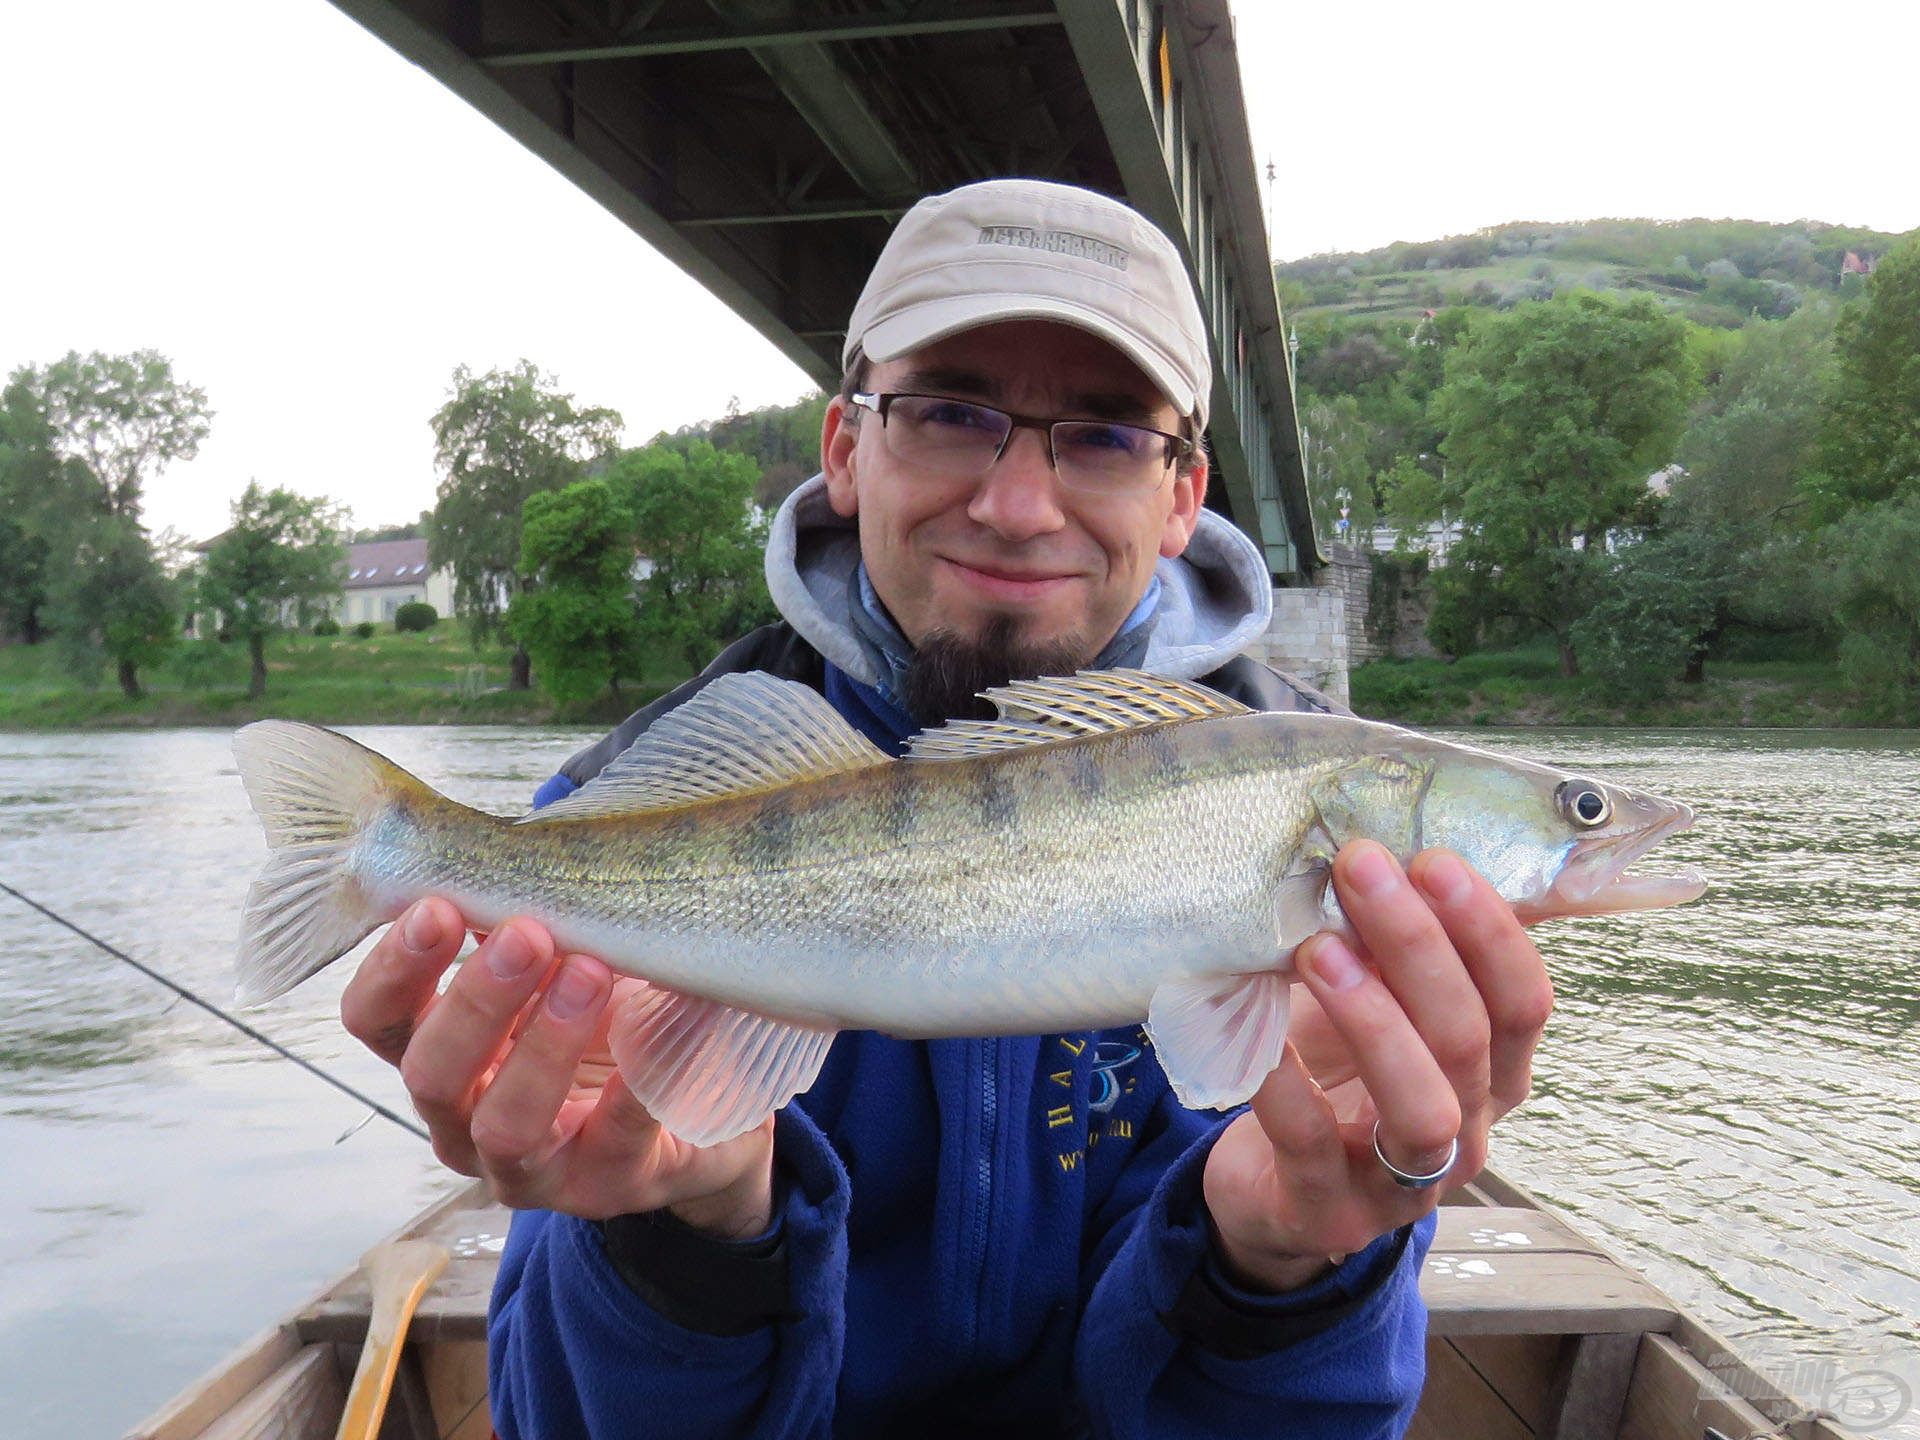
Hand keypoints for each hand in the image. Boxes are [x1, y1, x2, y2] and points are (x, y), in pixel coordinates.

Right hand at [340, 898, 775, 1237]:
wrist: (697, 1114)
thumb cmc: (605, 1021)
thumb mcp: (553, 965)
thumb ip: (516, 920)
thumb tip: (494, 846)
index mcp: (437, 1056)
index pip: (375, 1022)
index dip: (394, 970)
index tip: (437, 907)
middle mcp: (464, 1122)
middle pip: (431, 1074)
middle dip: (475, 1000)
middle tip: (527, 933)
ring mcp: (533, 1169)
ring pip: (504, 1124)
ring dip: (542, 1044)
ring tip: (590, 972)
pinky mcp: (607, 1186)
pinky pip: (615, 1141)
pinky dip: (635, 1083)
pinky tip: (659, 1027)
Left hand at [1201, 841, 1551, 1291]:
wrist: (1271, 1188)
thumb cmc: (1335, 1075)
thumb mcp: (1380, 1005)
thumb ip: (1408, 946)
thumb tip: (1421, 830)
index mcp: (1493, 1074)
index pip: (1523, 1000)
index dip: (1486, 929)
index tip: (1432, 856)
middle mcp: (1466, 1131)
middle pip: (1470, 1038)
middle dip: (1417, 945)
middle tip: (1359, 867)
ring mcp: (1402, 1184)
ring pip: (1420, 1105)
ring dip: (1373, 1017)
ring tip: (1317, 948)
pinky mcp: (1328, 1212)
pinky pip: (1310, 1143)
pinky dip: (1284, 1084)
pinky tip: (1261, 1034)